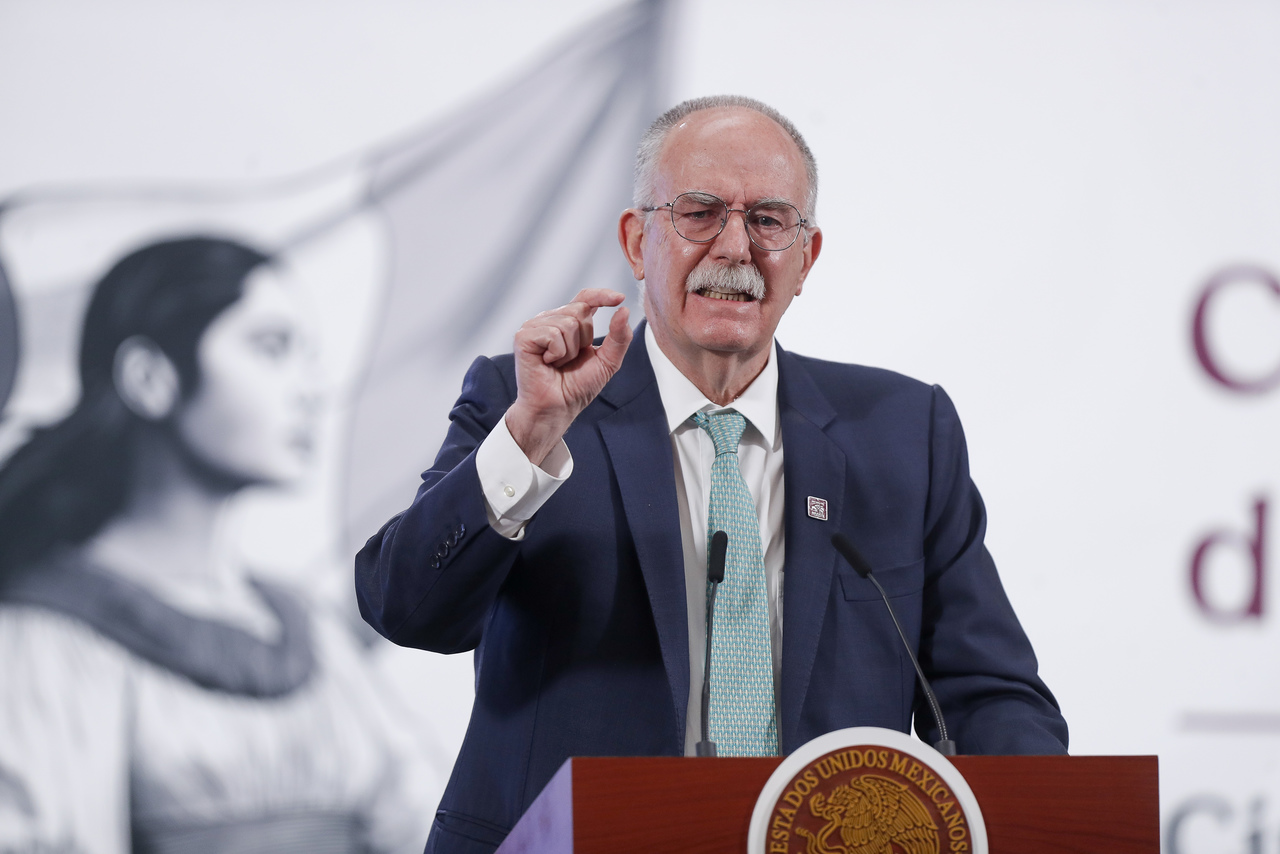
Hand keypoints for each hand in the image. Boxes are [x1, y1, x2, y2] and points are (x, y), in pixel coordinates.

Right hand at [505, 288, 632, 464]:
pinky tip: (547, 364)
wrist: (557, 408)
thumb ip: (619, 337)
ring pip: (567, 323)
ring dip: (570, 351)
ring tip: (558, 364)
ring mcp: (534, 326)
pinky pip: (552, 334)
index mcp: (568, 322)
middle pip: (579, 310)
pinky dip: (557, 353)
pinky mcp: (523, 337)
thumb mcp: (607, 362)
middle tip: (570, 360)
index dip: (602, 295)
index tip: (619, 298)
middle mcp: (550, 319)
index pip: (586, 298)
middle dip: (583, 339)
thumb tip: (624, 310)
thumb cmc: (578, 387)